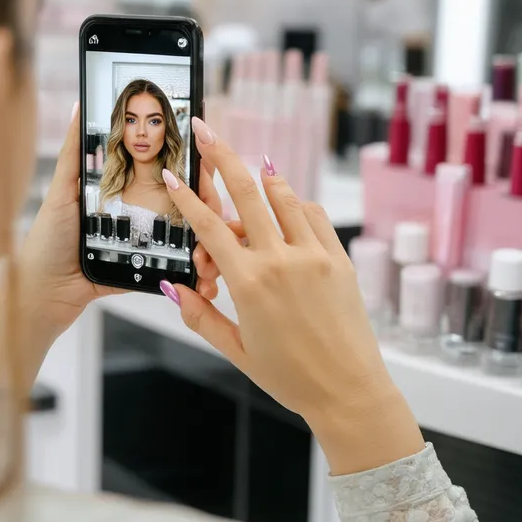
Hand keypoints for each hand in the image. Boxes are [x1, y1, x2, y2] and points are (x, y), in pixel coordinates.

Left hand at [18, 106, 222, 382]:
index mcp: (125, 190)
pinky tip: (205, 279)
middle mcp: (140, 215)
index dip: (193, 170)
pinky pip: (175, 271)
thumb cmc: (48, 240)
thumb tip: (79, 105)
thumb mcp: (62, 191)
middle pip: (188, 208)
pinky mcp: (144, 272)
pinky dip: (193, 275)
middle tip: (222, 220)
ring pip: (189, 241)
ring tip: (210, 260)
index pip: (167, 175)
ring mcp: (146, 245)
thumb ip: (74, 151)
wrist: (40, 292)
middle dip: (210, 213)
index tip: (211, 164)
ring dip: (209, 247)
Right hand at [159, 117, 423, 474]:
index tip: (173, 175)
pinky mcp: (339, 260)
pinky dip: (297, 202)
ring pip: (283, 197)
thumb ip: (200, 315)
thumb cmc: (290, 376)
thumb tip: (172, 288)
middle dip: (221, 157)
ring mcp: (314, 256)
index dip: (187, 198)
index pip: (209, 227)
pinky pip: (315, 216)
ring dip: (262, 177)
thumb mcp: (236, 349)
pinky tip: (287, 203)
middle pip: (246, 193)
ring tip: (250, 165)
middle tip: (206, 129)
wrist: (349, 392)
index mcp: (249, 284)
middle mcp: (281, 261)